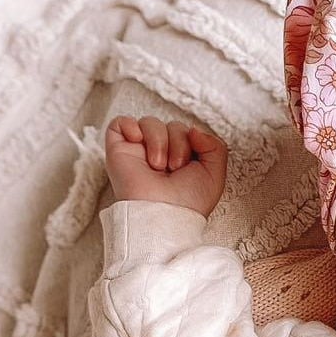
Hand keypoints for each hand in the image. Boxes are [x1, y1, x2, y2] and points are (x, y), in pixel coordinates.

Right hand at [104, 114, 227, 217]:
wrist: (164, 215)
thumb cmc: (187, 204)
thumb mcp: (215, 176)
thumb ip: (216, 147)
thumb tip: (194, 129)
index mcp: (182, 159)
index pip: (188, 131)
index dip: (192, 141)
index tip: (189, 164)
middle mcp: (161, 154)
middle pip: (172, 125)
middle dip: (178, 143)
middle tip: (174, 168)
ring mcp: (139, 152)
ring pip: (150, 122)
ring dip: (158, 140)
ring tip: (158, 165)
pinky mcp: (119, 150)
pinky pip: (121, 122)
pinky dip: (130, 126)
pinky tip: (138, 141)